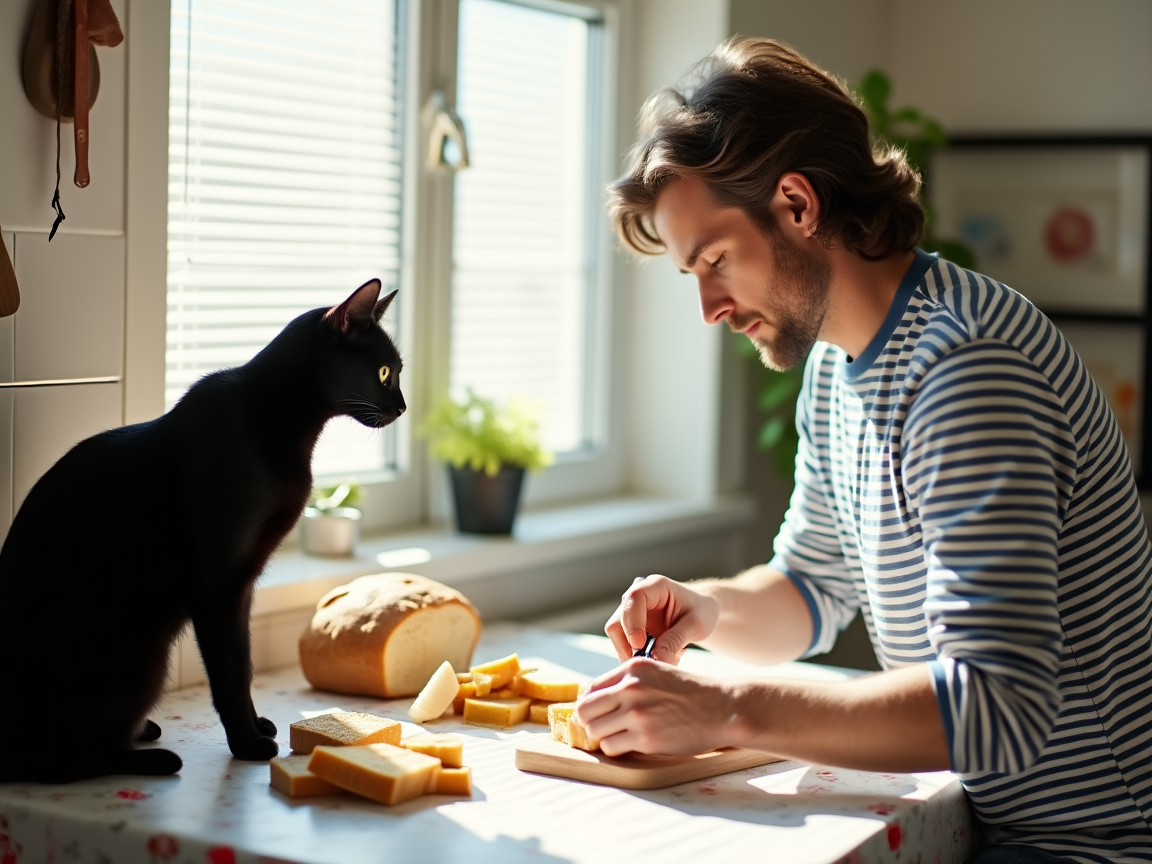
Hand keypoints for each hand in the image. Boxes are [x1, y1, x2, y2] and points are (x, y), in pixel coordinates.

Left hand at [574, 658, 738, 756]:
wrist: (721, 708)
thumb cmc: (689, 692)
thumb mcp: (656, 672)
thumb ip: (628, 682)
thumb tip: (595, 699)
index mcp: (633, 669)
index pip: (590, 689)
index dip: (589, 704)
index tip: (595, 714)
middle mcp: (630, 688)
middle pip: (585, 710)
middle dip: (590, 722)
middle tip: (603, 728)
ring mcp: (637, 714)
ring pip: (595, 731)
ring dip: (604, 737)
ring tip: (620, 736)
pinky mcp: (645, 738)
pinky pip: (612, 747)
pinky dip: (617, 748)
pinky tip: (631, 744)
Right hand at [604, 574, 719, 663]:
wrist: (701, 611)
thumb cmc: (701, 611)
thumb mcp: (696, 625)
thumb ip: (676, 640)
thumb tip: (657, 660)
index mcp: (656, 586)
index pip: (634, 598)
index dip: (633, 623)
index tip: (641, 645)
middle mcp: (638, 595)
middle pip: (619, 620)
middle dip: (631, 646)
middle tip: (652, 662)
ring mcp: (631, 611)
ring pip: (617, 635)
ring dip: (634, 653)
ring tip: (663, 657)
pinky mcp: (630, 625)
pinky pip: (624, 643)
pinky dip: (638, 655)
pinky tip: (660, 654)